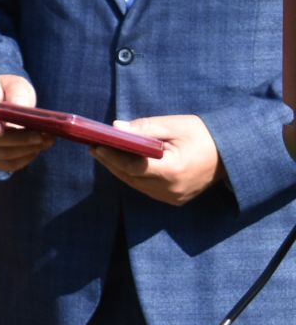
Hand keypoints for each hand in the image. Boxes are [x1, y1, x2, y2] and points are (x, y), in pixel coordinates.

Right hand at [0, 74, 53, 171]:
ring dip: (26, 151)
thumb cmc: (8, 89)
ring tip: (46, 141)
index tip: (0, 131)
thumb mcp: (14, 85)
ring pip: (1, 155)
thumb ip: (17, 96)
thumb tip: (22, 113)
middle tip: (42, 135)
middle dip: (20, 140)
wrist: (2, 98)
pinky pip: (7, 165)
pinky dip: (23, 160)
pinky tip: (37, 150)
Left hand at [91, 114, 223, 204]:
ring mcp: (174, 198)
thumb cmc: (203, 135)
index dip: (112, 156)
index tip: (95, 143)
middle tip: (94, 145)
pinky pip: (147, 189)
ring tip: (103, 152)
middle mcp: (172, 189)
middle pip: (132, 177)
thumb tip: (116, 128)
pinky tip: (123, 163)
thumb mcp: (174, 125)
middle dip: (111, 161)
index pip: (134, 166)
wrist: (231, 155)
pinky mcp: (176, 199)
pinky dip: (134, 176)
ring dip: (120, 170)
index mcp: (173, 171)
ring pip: (137, 185)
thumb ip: (144, 129)